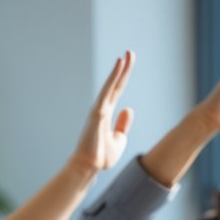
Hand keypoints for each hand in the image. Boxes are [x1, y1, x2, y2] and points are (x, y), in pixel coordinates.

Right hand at [69, 51, 134, 175]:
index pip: (118, 90)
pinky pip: (106, 92)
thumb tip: (129, 108)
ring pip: (111, 86)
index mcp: (107, 114)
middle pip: (115, 84)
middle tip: (130, 52)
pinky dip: (112, 79)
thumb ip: (123, 125)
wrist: (88, 168)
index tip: (129, 61)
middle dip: (124, 69)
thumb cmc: (101, 157)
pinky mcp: (97, 113)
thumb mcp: (119, 141)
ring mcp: (99, 110)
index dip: (124, 76)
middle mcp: (102, 108)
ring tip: (126, 56)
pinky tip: (118, 67)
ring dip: (119, 71)